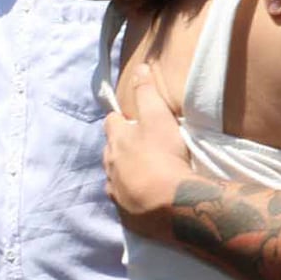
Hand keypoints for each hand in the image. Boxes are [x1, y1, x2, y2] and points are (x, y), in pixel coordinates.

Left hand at [103, 65, 193, 241]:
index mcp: (116, 140)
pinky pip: (125, 200)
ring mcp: (116, 190)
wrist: (170, 203)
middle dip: (121, 147)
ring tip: (144, 172)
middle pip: (111, 151)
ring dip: (126, 172)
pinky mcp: (125, 212)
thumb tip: (140, 67)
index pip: (111, 122)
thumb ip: (147, 92)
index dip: (121, 119)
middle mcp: (110, 165)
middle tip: (141, 146)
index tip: (131, 119)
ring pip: (116, 176)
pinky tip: (144, 196)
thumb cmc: (164, 155)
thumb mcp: (158, 117)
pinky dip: (132, 195)